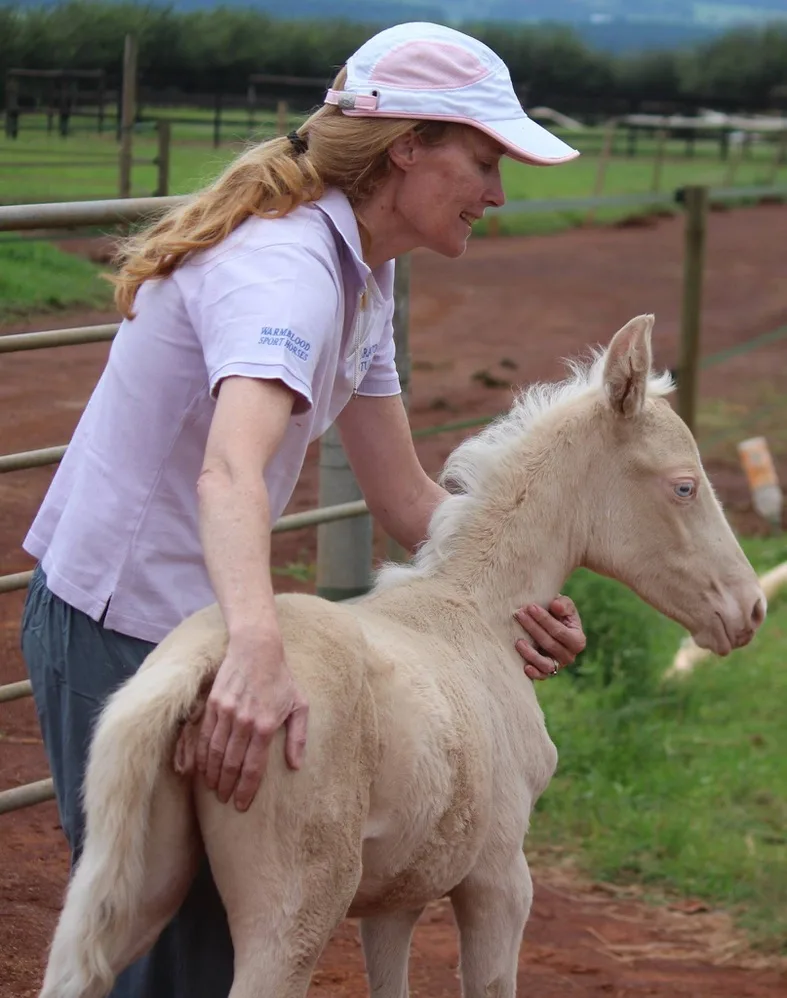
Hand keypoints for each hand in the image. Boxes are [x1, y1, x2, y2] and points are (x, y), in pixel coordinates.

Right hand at [175, 630, 307, 810]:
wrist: (257, 649)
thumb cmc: (282, 678)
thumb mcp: (299, 704)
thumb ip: (298, 737)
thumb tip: (295, 766)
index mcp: (267, 725)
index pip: (253, 767)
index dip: (246, 789)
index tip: (240, 805)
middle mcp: (245, 721)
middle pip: (231, 764)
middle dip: (227, 787)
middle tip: (225, 801)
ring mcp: (226, 712)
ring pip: (214, 752)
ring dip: (212, 775)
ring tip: (213, 789)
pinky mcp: (213, 704)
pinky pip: (204, 736)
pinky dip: (201, 756)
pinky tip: (201, 769)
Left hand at [513, 595, 585, 680]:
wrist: (550, 626)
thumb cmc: (558, 614)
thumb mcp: (565, 605)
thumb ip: (564, 605)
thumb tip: (556, 605)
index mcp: (578, 640)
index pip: (560, 631)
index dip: (544, 619)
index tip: (530, 607)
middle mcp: (570, 655)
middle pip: (549, 644)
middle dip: (533, 628)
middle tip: (518, 614)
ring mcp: (559, 666)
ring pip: (545, 663)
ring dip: (531, 653)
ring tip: (518, 642)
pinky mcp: (547, 672)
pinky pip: (541, 676)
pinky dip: (534, 673)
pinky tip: (525, 667)